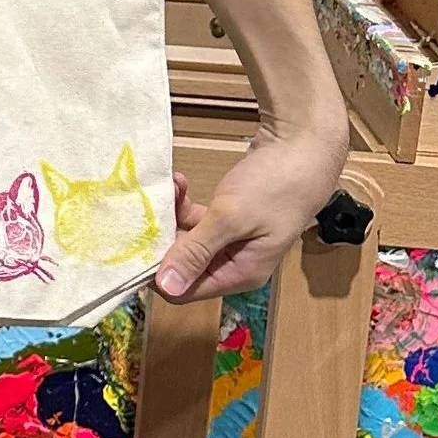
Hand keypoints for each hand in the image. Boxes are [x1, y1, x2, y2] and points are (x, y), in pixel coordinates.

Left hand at [155, 115, 348, 302]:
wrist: (304, 147)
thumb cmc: (276, 186)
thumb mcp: (232, 218)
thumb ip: (197, 251)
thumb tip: (166, 287)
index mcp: (239, 273)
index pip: (185, 290)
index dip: (157, 273)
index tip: (134, 245)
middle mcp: (234, 262)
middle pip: (182, 265)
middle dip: (161, 239)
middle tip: (145, 211)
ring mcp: (231, 239)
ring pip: (186, 238)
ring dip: (171, 216)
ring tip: (169, 188)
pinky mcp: (228, 217)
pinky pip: (196, 219)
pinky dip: (184, 204)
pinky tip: (179, 182)